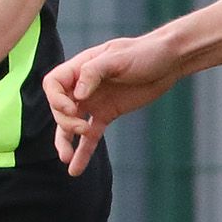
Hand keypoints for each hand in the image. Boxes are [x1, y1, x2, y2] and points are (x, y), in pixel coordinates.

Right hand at [44, 33, 181, 176]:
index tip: (73, 108)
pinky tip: (76, 169)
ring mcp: (94, 102)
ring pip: (70, 125)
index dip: (56, 99)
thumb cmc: (144, 52)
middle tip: (83, 129)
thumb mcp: (118, 57)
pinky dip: (83, 152)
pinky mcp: (107, 114)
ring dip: (65, 141)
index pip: (53, 84)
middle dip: (67, 122)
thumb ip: (94, 72)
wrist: (168, 62)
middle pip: (59, 108)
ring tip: (65, 159)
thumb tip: (78, 95)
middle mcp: (83, 86)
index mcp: (81, 67)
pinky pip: (90, 136)